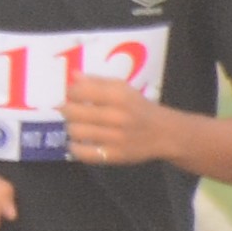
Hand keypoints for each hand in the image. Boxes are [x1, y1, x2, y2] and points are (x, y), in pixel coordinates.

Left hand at [57, 72, 176, 167]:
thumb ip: (97, 81)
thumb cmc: (138, 108)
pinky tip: (79, 142)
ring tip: (78, 125)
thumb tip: (73, 75)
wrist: (164, 133)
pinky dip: (75, 147)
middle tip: (72, 111)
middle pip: (72, 112)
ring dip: (72, 128)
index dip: (70, 93)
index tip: (73, 95)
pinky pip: (82, 153)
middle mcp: (117, 116)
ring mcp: (116, 137)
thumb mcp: (123, 89)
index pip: (80, 91)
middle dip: (67, 110)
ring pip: (75, 131)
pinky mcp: (114, 155)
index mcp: (119, 96)